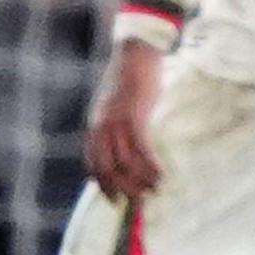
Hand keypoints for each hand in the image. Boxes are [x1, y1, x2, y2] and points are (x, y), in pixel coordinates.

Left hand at [86, 40, 165, 200]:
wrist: (135, 53)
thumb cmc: (131, 78)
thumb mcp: (116, 105)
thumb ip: (116, 125)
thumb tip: (125, 147)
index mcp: (96, 126)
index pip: (94, 163)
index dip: (103, 184)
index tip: (115, 199)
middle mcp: (101, 127)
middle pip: (108, 167)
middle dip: (123, 188)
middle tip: (139, 201)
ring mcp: (116, 122)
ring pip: (125, 161)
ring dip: (140, 180)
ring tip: (155, 190)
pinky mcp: (133, 116)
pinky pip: (140, 148)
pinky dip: (150, 165)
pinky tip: (161, 175)